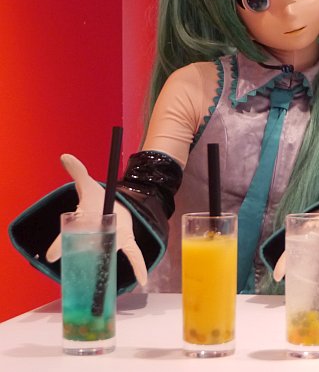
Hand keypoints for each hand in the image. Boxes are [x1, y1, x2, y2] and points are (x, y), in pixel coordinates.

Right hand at [45, 154, 147, 287]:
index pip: (65, 237)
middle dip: (81, 258)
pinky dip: (139, 268)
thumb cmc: (96, 200)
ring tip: (104, 286)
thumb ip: (78, 172)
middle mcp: (93, 237)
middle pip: (85, 251)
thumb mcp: (88, 185)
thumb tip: (65, 156)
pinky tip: (144, 280)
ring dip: (107, 268)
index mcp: (81, 224)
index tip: (51, 256)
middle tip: (75, 268)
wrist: (115, 205)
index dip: (57, 247)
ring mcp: (110, 241)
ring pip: (108, 256)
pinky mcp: (126, 241)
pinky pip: (133, 256)